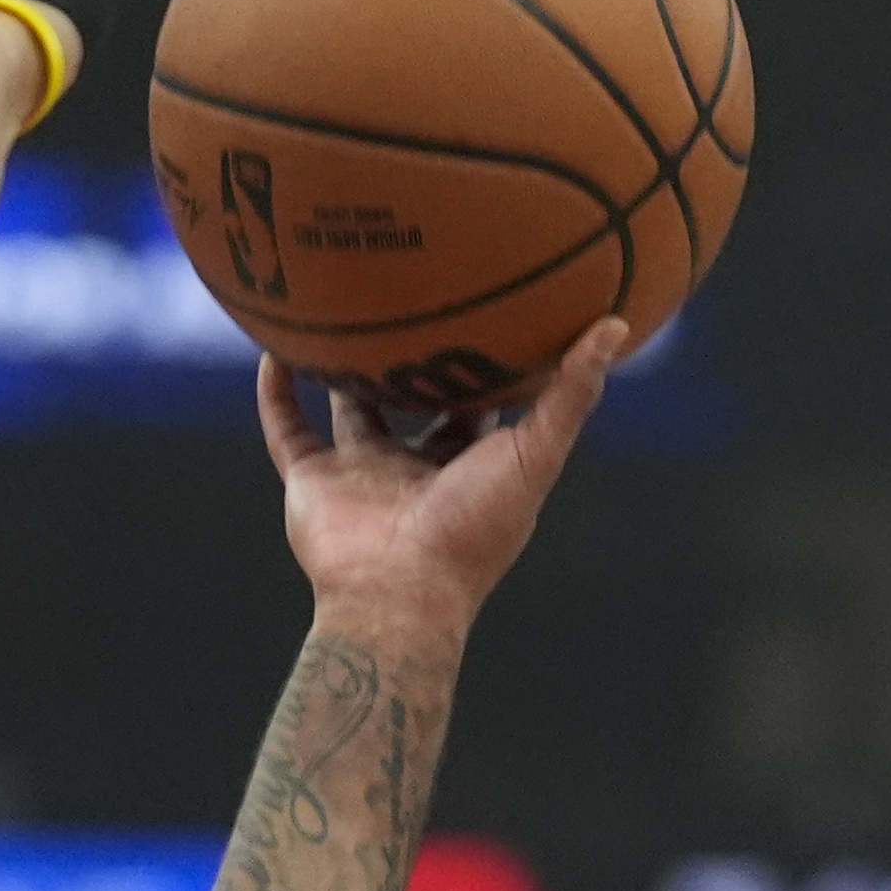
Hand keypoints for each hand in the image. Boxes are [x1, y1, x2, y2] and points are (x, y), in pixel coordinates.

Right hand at [259, 322, 627, 629]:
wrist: (400, 593)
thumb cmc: (476, 530)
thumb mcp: (536, 453)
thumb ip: (571, 394)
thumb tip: (616, 324)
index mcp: (468, 466)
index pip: (481, 407)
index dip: (487, 365)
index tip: (495, 311)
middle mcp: (413, 468)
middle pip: (413, 405)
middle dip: (415, 362)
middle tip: (415, 296)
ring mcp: (360, 476)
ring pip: (348, 411)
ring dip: (341, 369)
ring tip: (338, 309)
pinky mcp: (311, 482)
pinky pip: (286, 428)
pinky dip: (276, 392)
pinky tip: (274, 345)